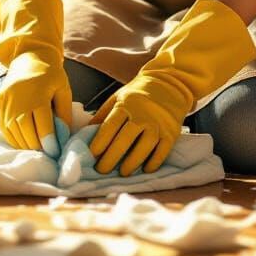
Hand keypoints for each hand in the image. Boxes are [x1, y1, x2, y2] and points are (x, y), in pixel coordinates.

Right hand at [0, 50, 72, 150]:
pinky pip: (4, 126)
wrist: (30, 54)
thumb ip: (64, 112)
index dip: (49, 142)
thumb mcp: (63, 89)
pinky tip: (23, 143)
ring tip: (36, 151)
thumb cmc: (51, 73)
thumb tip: (63, 136)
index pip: (43, 125)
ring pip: (13, 130)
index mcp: (37, 94)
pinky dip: (13, 137)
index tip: (55, 152)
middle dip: (37, 146)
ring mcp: (6, 100)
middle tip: (47, 154)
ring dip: (24, 144)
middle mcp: (19, 98)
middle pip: (26, 130)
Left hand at [88, 0, 255, 175]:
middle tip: (102, 170)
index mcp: (126, 104)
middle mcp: (142, 113)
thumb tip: (84, 134)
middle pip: (126, 138)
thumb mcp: (118, 98)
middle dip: (112, 157)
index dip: (100, 141)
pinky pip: (163, 150)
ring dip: (132, 162)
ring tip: (122, 172)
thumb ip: (102, 115)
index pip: (111, 125)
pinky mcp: (172, 131)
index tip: (92, 154)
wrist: (169, 83)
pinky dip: (154, 162)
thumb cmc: (138, 94)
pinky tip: (145, 169)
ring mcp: (158, 123)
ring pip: (145, 146)